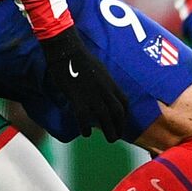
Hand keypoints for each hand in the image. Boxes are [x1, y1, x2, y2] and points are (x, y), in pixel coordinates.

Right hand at [40, 26, 130, 142]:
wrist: (66, 49)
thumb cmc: (78, 57)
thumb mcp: (98, 69)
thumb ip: (101, 81)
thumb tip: (100, 90)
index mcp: (109, 81)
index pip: (124, 101)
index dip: (125, 115)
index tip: (122, 122)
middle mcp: (104, 89)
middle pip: (117, 112)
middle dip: (120, 126)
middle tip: (117, 137)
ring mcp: (91, 94)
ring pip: (104, 117)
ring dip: (109, 131)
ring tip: (110, 140)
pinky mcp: (77, 97)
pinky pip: (84, 117)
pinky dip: (86, 127)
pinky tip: (86, 133)